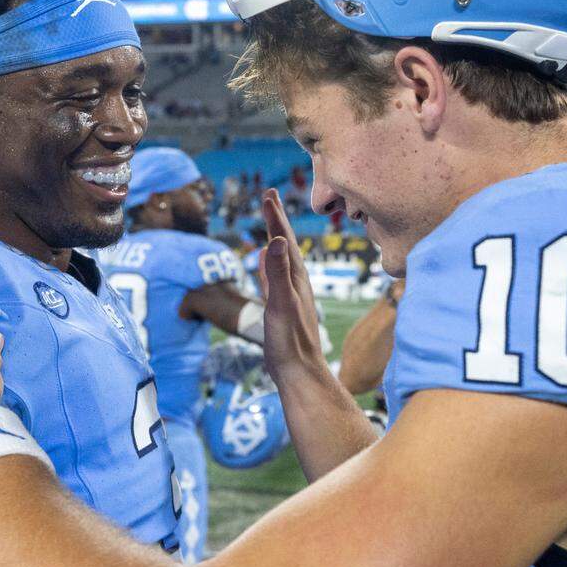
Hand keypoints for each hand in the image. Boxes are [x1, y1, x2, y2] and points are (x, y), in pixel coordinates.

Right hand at [259, 189, 330, 382]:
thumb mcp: (281, 305)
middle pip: (285, 243)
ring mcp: (290, 293)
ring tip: (269, 221)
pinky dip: (269, 262)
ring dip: (274, 237)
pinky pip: (275, 275)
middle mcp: (295, 282)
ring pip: (281, 257)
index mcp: (295, 278)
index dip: (275, 217)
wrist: (300, 373)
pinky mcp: (283, 306)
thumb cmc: (290, 342)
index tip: (268, 193)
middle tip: (269, 196)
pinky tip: (266, 257)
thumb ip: (277, 274)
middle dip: (276, 219)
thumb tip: (276, 241)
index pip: (284, 240)